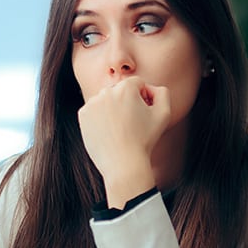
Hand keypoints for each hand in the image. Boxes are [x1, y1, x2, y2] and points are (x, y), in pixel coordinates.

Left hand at [78, 77, 170, 206]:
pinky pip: (95, 111)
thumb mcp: (164, 113)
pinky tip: (109, 131)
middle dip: (127, 102)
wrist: (123, 163)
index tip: (144, 114)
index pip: (137, 84)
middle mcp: (106, 91)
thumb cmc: (145, 140)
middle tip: (132, 124)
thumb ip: (161, 92)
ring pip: (107, 100)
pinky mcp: (83, 115)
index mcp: (126, 87)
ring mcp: (92, 103)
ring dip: (113, 109)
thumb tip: (149, 88)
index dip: (144, 98)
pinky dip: (101, 118)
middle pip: (120, 91)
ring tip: (120, 129)